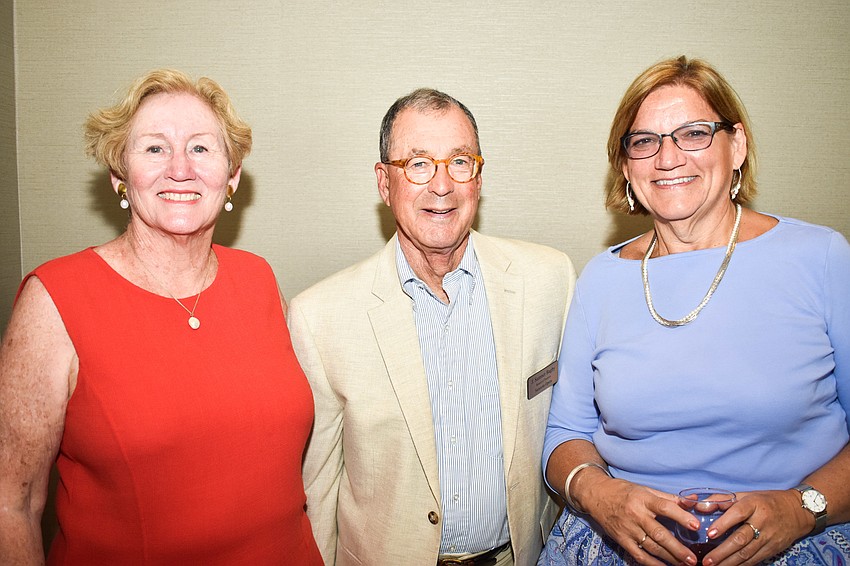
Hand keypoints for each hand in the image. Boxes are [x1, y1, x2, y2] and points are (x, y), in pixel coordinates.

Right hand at [580, 476, 700, 565]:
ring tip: (684, 564)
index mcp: (643, 499)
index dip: (681, 516)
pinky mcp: (621, 539)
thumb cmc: (622, 490)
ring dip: (669, 557)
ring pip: (651, 546)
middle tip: (692, 558)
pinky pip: (638, 555)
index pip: (665, 507)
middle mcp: (636, 514)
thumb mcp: (644, 489)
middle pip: (659, 533)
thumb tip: (692, 502)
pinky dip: (652, 563)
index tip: (696, 525)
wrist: (595, 495)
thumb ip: (668, 497)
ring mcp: (628, 529)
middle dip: (677, 548)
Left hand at [698, 490, 811, 564]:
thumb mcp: (746, 495)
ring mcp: (769, 537)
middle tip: (707, 560)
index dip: (723, 524)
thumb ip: (722, 500)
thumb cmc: (766, 501)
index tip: (710, 534)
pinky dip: (741, 565)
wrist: (798, 511)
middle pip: (741, 538)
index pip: (738, 514)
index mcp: (754, 504)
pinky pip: (755, 559)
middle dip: (723, 551)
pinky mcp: (772, 549)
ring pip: (747, 553)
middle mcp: (762, 521)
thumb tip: (699, 506)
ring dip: (729, 562)